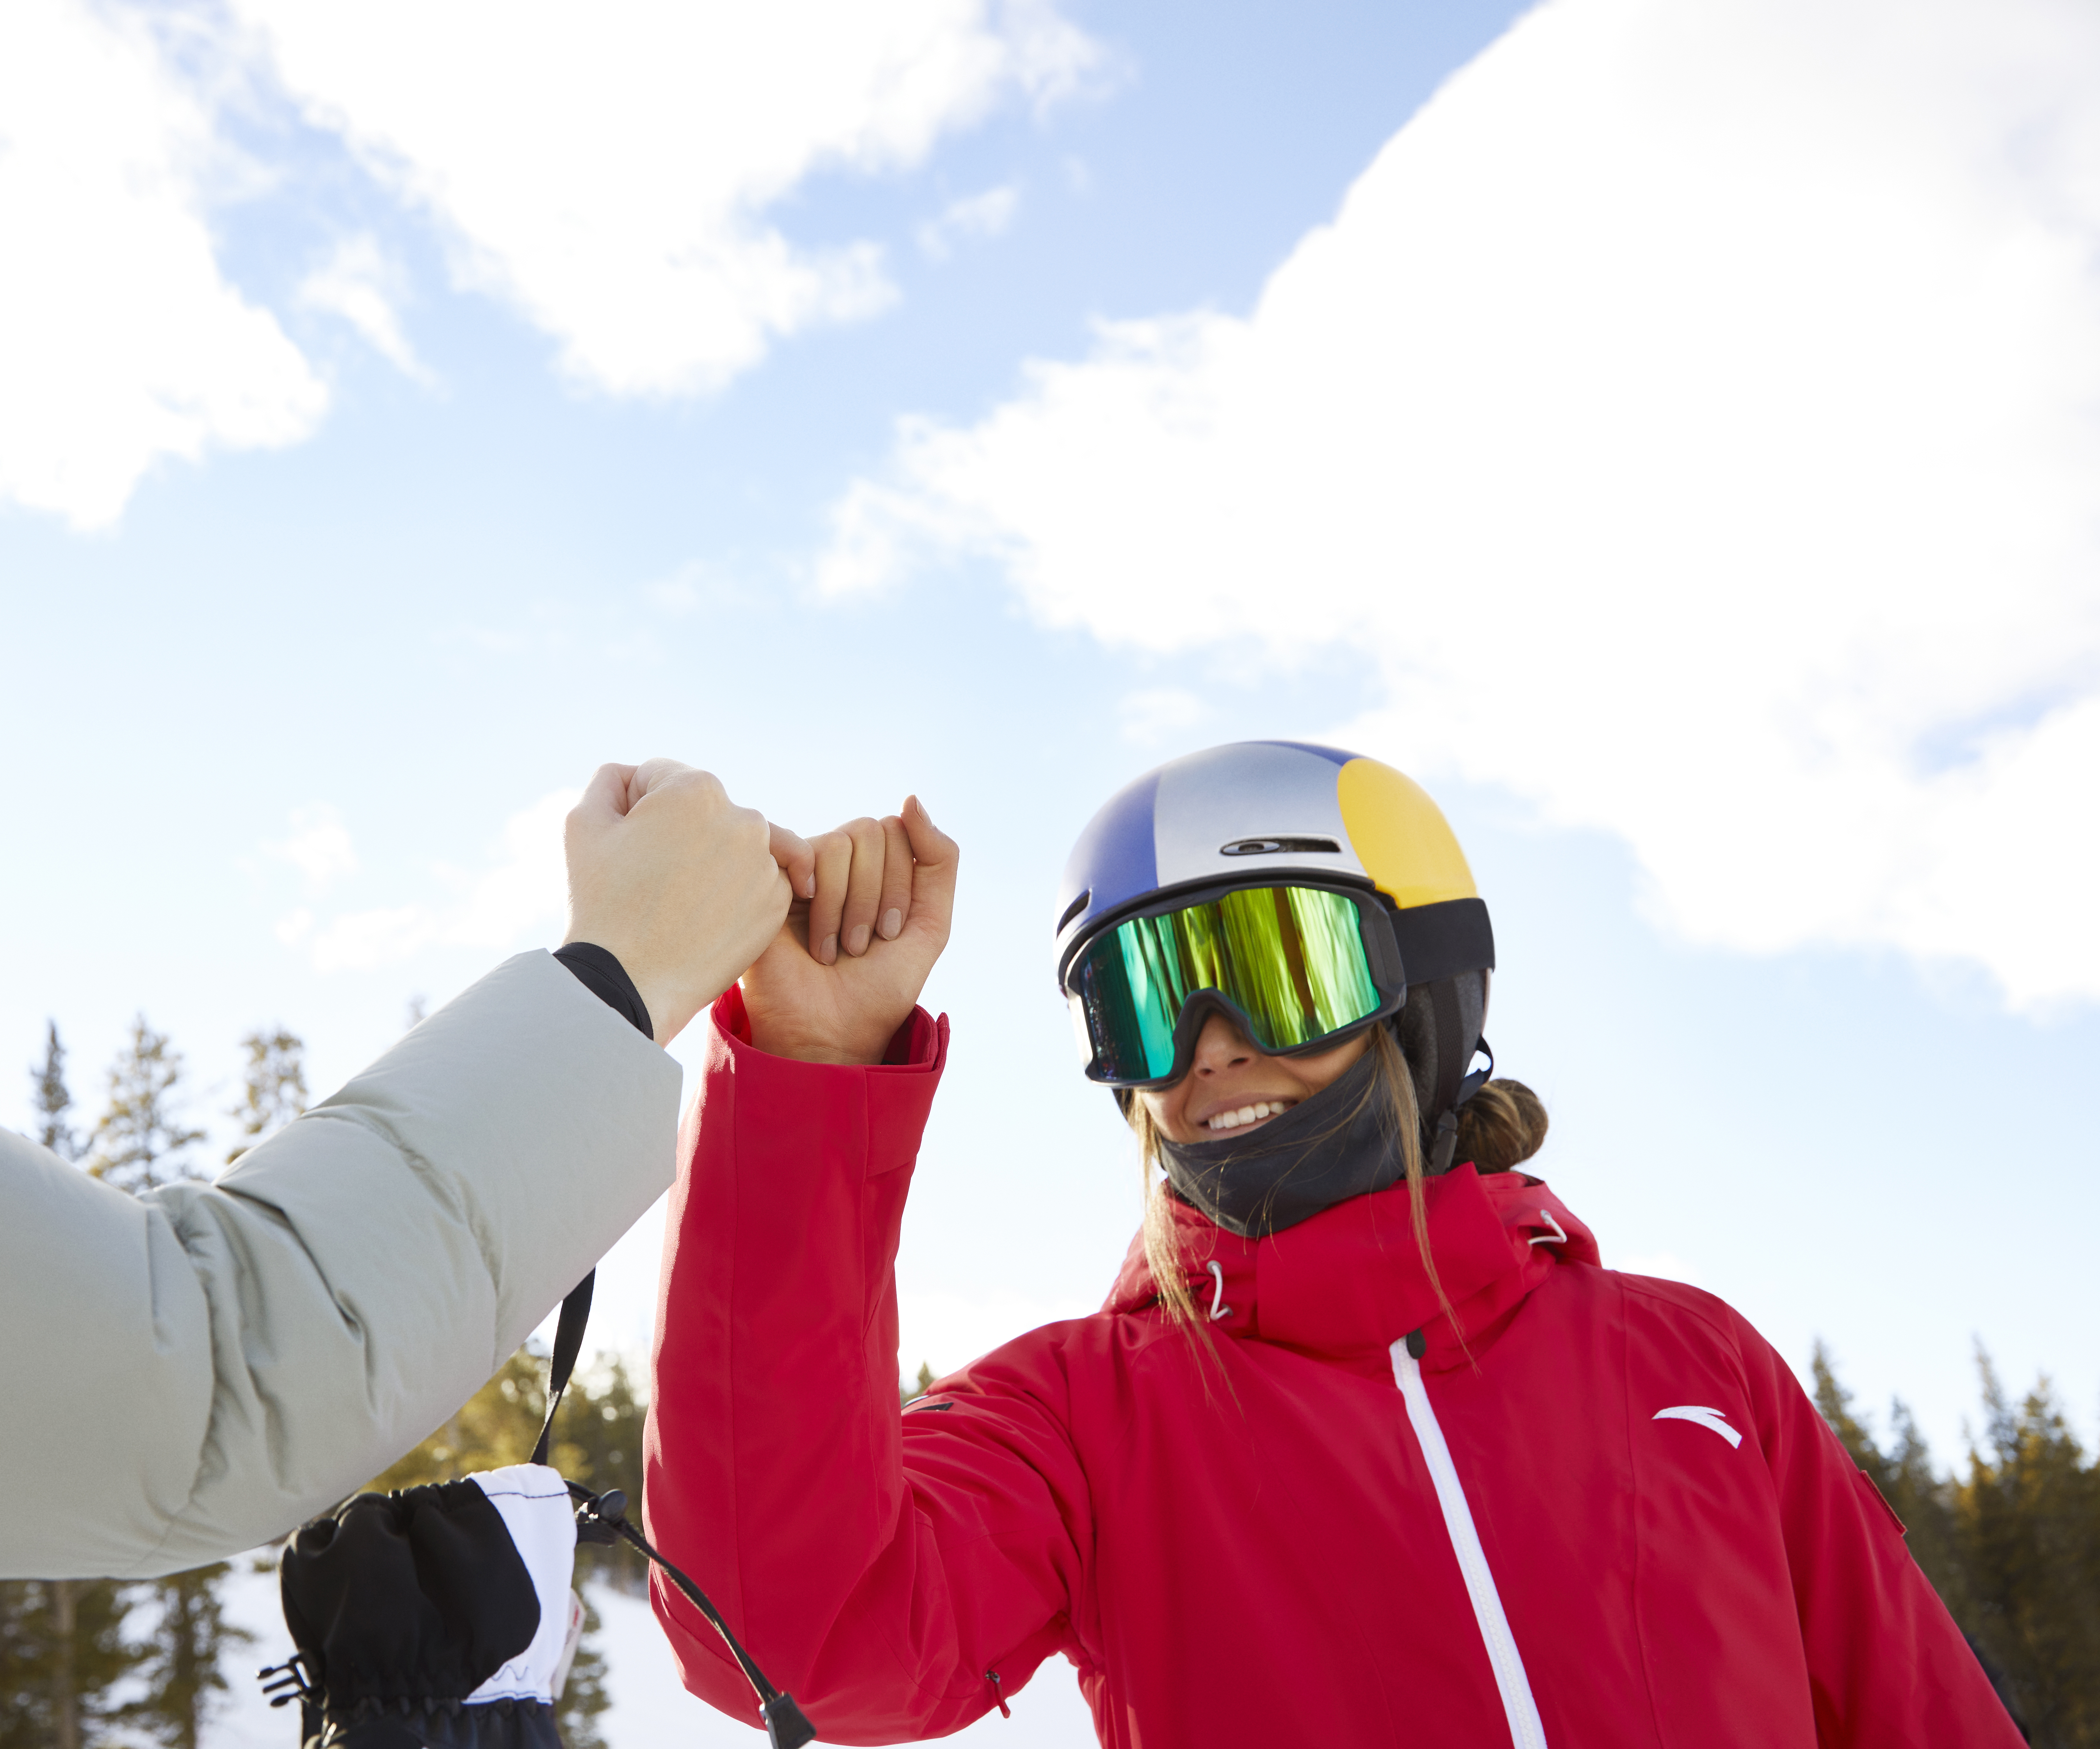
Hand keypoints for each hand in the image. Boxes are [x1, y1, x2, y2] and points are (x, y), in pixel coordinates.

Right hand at [562, 759, 813, 1045]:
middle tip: (651, 879)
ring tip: (678, 898)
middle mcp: (743, 818)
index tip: (628, 848)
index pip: (663, 779)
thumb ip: (611, 781)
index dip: (636, 811)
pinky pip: (754, 881)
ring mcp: (765, 862)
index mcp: (696, 789)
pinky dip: (733, 892)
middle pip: (703, 811)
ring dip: (711, 858)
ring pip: (733, 844)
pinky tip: (704, 914)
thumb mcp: (584, 823)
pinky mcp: (776, 902)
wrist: (631, 982)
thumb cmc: (601, 902)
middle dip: (678, 833)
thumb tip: (636, 777)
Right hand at [740, 796, 957, 1064]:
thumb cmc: (875, 989)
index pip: (900, 832)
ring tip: (830, 950)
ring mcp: (797, 870)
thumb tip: (910, 798)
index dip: (902, 886)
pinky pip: (793, 843)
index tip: (889, 936)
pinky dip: (810, 881)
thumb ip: (939, 861)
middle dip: (876, 896)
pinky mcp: (764, 881)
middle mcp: (833, 861)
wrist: (828, 1034)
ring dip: (845, 907)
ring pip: (840, 842)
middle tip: (859, 946)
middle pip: (873, 831)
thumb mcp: (929, 925)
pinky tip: (801, 916)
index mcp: (870, 868)